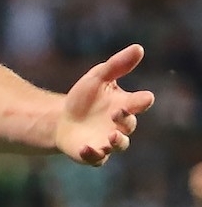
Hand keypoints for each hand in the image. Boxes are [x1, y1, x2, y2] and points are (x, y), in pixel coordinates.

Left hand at [57, 44, 155, 166]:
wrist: (61, 120)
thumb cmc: (84, 98)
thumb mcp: (97, 78)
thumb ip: (117, 65)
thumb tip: (139, 48)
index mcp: (125, 105)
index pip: (140, 103)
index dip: (142, 101)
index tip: (145, 98)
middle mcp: (120, 125)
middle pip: (129, 125)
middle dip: (125, 119)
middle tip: (117, 112)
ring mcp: (107, 141)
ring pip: (119, 145)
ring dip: (117, 142)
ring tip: (111, 137)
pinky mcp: (93, 154)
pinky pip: (97, 158)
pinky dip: (93, 155)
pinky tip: (85, 148)